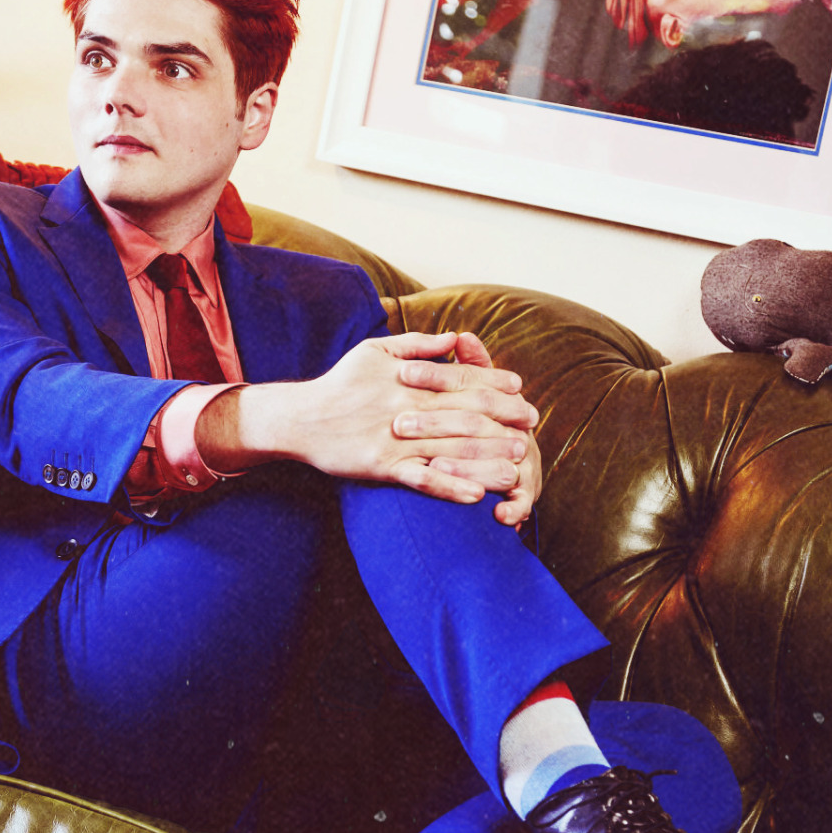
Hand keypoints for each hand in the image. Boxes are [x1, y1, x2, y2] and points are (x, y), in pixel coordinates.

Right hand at [216, 330, 538, 505]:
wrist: (299, 418)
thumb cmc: (339, 383)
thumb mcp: (375, 351)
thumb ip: (417, 345)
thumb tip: (455, 337)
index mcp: (409, 380)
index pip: (462, 379)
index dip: (494, 384)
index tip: (520, 390)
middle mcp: (407, 408)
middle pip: (466, 414)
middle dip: (503, 420)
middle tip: (532, 427)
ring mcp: (396, 440)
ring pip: (452, 450)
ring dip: (489, 457)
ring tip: (519, 464)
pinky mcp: (382, 467)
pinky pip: (422, 480)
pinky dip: (450, 487)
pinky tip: (476, 495)